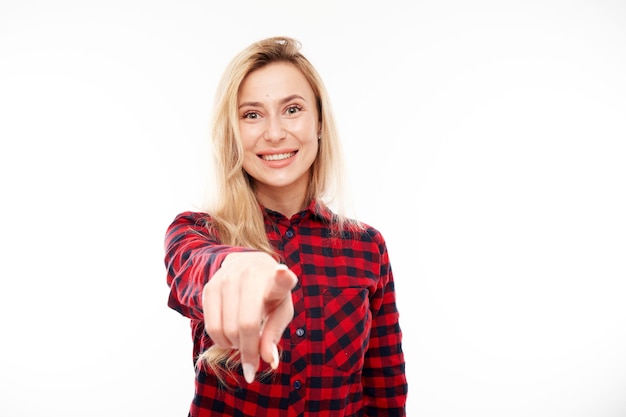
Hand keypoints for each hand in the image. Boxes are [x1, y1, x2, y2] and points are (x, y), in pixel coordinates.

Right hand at [202, 251, 297, 382]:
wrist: (248, 265)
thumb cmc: (270, 295)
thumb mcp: (281, 312)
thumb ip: (274, 335)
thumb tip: (269, 361)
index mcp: (276, 281)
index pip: (280, 280)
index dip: (283, 277)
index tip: (283, 273)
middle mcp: (251, 275)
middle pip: (246, 325)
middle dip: (249, 351)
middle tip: (253, 356)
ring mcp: (228, 279)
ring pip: (226, 329)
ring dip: (234, 345)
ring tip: (242, 341)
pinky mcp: (210, 287)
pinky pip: (211, 327)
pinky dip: (221, 341)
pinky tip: (230, 337)